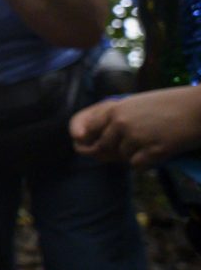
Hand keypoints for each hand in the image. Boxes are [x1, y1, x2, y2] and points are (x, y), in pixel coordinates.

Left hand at [69, 86, 200, 169]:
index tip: (80, 144)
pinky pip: (136, 166)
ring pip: (121, 158)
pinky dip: (145, 163)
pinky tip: (157, 150)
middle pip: (101, 148)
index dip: (82, 138)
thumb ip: (114, 118)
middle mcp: (120, 122)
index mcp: (115, 108)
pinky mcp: (152, 150)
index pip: (85, 127)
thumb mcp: (136, 104)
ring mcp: (135, 136)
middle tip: (129, 147)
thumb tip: (89, 138)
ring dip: (132, 155)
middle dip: (110, 152)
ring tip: (151, 142)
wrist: (199, 107)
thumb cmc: (170, 104)